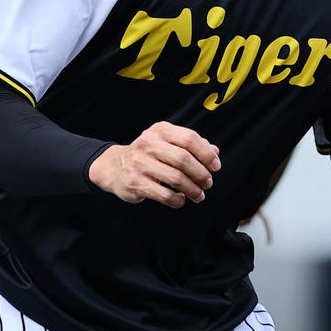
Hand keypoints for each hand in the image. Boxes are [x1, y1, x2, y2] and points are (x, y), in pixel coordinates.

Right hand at [89, 121, 220, 207]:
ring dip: (192, 190)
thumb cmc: (147, 155)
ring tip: (198, 195)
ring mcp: (139, 163)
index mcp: (160, 130)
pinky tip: (180, 199)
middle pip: (184, 159)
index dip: (206, 154)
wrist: (115, 167)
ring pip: (176, 178)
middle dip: (201, 174)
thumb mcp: (167, 143)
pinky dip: (177, 200)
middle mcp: (148, 143)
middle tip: (207, 183)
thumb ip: (191, 146)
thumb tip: (214, 151)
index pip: (189, 139)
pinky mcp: (135, 182)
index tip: (215, 166)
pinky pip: (164, 195)